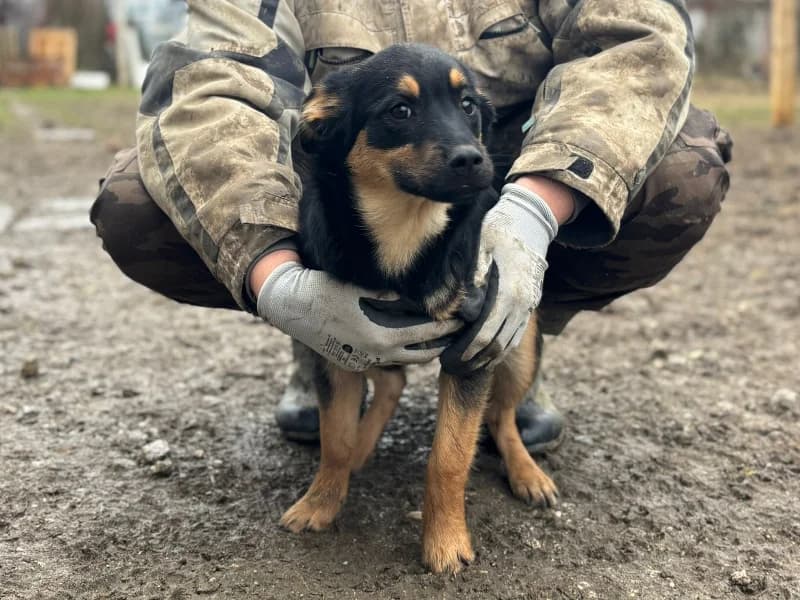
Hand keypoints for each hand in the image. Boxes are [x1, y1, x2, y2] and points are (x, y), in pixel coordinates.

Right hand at [254, 258, 461, 371]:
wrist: (290, 306)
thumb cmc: (325, 288)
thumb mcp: (361, 286)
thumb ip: (391, 292)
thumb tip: (421, 291)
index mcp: (381, 336)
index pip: (427, 333)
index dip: (448, 325)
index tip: (463, 317)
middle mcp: (375, 354)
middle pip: (422, 356)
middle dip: (442, 344)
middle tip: (460, 331)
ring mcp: (364, 361)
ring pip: (405, 361)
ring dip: (424, 350)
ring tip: (441, 337)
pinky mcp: (354, 362)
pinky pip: (386, 360)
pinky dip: (402, 351)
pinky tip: (410, 339)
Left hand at [440, 181, 562, 373]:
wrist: (531, 221)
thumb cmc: (497, 230)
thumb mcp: (479, 246)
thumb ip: (471, 277)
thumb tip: (462, 309)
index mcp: (507, 293)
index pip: (484, 335)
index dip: (464, 352)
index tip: (446, 358)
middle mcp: (522, 304)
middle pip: (496, 347)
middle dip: (473, 361)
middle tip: (451, 366)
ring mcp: (528, 306)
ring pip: (508, 345)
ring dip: (486, 359)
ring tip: (464, 364)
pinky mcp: (530, 305)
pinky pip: (515, 335)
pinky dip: (499, 349)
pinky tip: (482, 353)